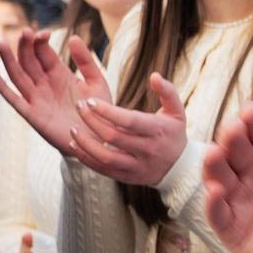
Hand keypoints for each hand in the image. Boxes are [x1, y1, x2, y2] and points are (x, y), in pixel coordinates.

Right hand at [0, 29, 109, 161]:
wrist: (100, 140)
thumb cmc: (99, 111)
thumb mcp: (96, 82)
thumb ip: (85, 60)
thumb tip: (72, 37)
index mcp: (59, 74)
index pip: (43, 52)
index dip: (40, 41)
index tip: (44, 33)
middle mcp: (45, 84)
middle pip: (28, 61)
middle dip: (25, 46)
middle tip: (24, 32)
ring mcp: (37, 99)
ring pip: (18, 76)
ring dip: (9, 60)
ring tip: (1, 43)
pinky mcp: (33, 115)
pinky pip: (15, 100)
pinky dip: (3, 88)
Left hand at [68, 69, 187, 189]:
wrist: (179, 168)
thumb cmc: (173, 133)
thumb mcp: (177, 111)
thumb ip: (167, 91)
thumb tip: (154, 75)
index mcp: (157, 131)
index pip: (129, 121)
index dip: (108, 111)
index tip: (90, 101)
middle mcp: (147, 150)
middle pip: (113, 137)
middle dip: (92, 121)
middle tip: (78, 106)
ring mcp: (136, 166)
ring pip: (105, 157)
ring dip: (85, 142)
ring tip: (73, 127)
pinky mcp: (126, 177)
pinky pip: (102, 169)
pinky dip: (86, 158)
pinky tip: (74, 144)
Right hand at [201, 93, 252, 252]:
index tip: (250, 114)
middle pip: (235, 149)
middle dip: (231, 138)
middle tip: (233, 131)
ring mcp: (243, 200)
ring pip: (219, 176)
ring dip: (214, 165)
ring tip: (214, 154)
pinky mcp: (235, 230)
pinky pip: (218, 214)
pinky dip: (213, 203)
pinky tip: (216, 192)